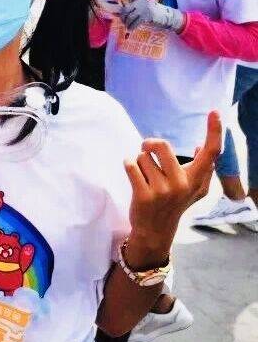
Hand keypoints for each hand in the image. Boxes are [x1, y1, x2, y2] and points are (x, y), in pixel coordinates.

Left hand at [118, 0, 185, 32]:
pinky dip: (131, 27)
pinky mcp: (147, 16)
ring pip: (129, 17)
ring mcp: (144, 8)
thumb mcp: (145, 4)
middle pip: (126, 9)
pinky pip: (135, 23)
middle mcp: (142, 1)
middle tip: (123, 21)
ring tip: (127, 26)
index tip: (115, 1)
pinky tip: (131, 29)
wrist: (167, 16)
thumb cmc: (154, 11)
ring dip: (126, 23)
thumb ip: (135, 5)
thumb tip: (120, 11)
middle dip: (122, 17)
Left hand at [124, 111, 221, 263]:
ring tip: (144, 176)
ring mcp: (162, 191)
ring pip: (142, 157)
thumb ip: (200, 170)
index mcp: (196, 180)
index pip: (211, 153)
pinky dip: (128, 165)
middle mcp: (182, 184)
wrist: (155, 229)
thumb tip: (200, 145)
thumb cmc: (175, 203)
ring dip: (139, 161)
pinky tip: (134, 177)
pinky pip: (130, 165)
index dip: (214, 131)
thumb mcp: (193, 190)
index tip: (214, 112)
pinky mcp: (143, 195)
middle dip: (149, 144)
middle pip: (162, 146)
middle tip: (146, 148)